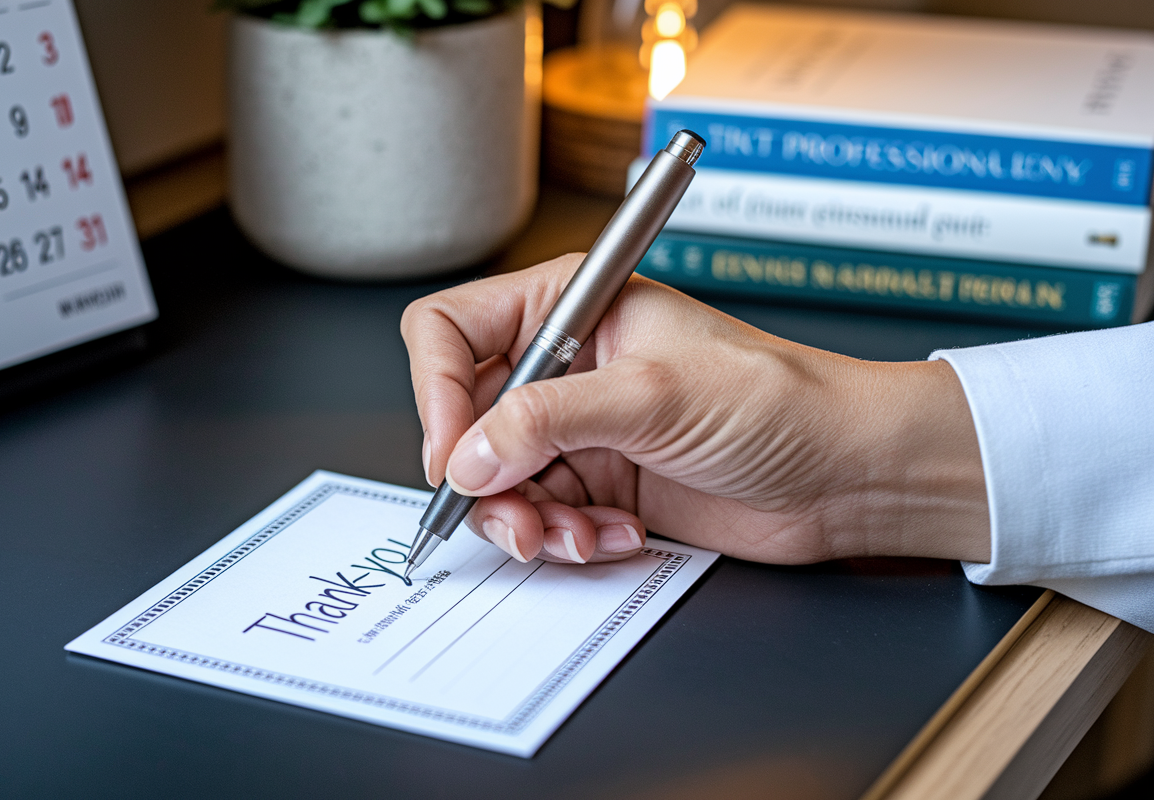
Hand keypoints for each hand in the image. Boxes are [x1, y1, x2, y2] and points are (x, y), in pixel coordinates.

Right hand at [401, 254, 990, 566]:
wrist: (845, 472)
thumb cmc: (778, 399)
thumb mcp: (653, 395)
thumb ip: (547, 419)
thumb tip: (466, 455)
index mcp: (571, 307)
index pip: (453, 331)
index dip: (436, 389)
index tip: (453, 452)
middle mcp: (566, 366)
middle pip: (466, 420)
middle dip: (484, 477)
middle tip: (517, 516)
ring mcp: (580, 429)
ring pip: (499, 480)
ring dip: (527, 519)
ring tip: (573, 535)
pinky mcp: (601, 482)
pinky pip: (544, 517)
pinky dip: (569, 537)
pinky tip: (619, 535)